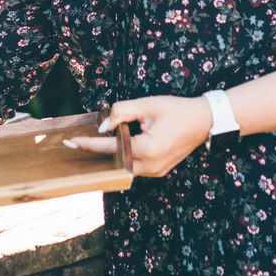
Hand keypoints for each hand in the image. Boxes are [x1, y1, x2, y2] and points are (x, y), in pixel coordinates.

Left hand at [63, 95, 212, 177]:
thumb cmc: (176, 110)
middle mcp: (152, 165)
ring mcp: (156, 171)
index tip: (71, 143)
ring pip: (125, 166)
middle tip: (76, 143)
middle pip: (116, 162)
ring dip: (112, 155)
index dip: (89, 144)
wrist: (204, 121)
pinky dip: (124, 157)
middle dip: (97, 152)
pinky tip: (115, 146)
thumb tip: (103, 126)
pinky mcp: (159, 171)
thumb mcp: (147, 104)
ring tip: (93, 143)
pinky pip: (135, 167)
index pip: (112, 148)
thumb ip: (121, 112)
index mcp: (149, 148)